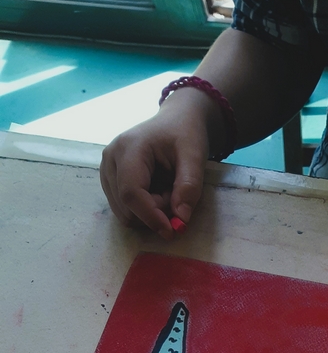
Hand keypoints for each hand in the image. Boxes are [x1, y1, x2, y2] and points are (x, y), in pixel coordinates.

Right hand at [100, 89, 219, 239]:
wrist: (175, 122)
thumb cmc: (185, 135)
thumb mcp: (195, 157)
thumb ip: (189, 187)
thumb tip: (181, 219)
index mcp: (128, 148)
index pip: (131, 193)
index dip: (150, 217)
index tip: (172, 231)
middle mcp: (110, 159)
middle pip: (127, 207)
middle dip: (155, 213)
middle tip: (175, 195)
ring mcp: (106, 170)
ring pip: (125, 212)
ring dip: (150, 212)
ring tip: (166, 190)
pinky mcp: (109, 181)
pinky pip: (125, 209)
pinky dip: (144, 210)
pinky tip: (156, 192)